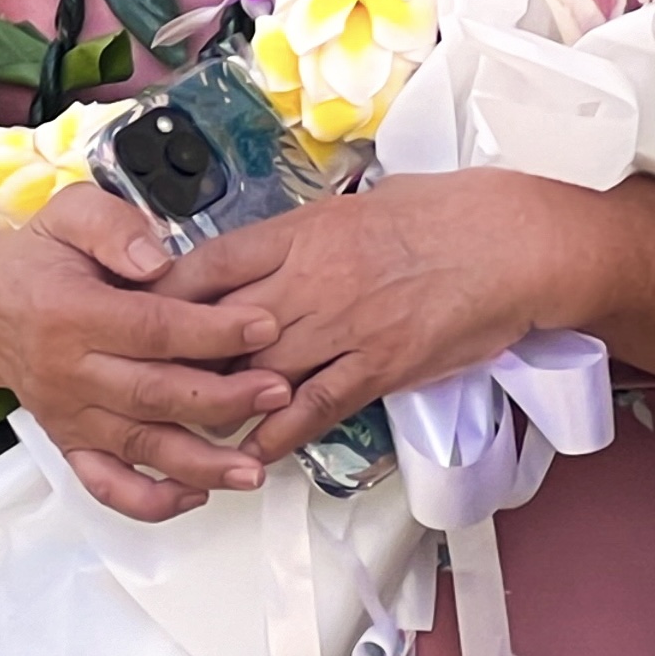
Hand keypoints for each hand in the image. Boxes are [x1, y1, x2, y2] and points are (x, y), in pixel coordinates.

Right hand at [0, 184, 292, 521]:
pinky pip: (105, 484)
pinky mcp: (69, 443)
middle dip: (222, 398)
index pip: (152, 327)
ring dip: (199, 462)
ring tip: (254, 467)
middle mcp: (69, 373)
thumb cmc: (43, 258)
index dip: (211, 330)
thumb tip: (155, 259)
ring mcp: (69, 416)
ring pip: (138, 447)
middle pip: (152, 394)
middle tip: (278, 391)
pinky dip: (148, 500)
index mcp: (72, 312)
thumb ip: (114, 226)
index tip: (265, 325)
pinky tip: (196, 495)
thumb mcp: (70, 213)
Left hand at [152, 169, 572, 460]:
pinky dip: (277, 435)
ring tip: (180, 430)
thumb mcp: (372, 200)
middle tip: (141, 384)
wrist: (519, 243)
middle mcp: (313, 280)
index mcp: (307, 230)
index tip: (135, 313)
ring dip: (217, 405)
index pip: (211, 265)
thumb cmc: (455, 212)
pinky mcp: (379, 366)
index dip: (163, 294)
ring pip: (257, 374)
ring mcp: (345, 327)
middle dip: (177, 358)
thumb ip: (318, 230)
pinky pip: (313, 408)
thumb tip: (287, 246)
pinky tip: (250, 455)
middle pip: (220, 326)